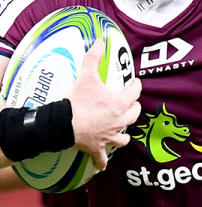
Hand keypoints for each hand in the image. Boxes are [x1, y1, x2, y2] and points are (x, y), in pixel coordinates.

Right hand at [67, 40, 141, 169]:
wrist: (61, 124)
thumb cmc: (76, 101)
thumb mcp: (86, 76)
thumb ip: (94, 58)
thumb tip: (100, 41)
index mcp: (119, 104)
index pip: (135, 91)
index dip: (136, 85)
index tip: (135, 82)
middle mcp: (119, 121)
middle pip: (134, 114)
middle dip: (133, 108)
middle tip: (129, 103)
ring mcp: (109, 136)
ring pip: (124, 138)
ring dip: (124, 134)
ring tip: (121, 131)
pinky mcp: (98, 148)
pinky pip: (102, 158)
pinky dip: (102, 161)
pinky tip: (103, 166)